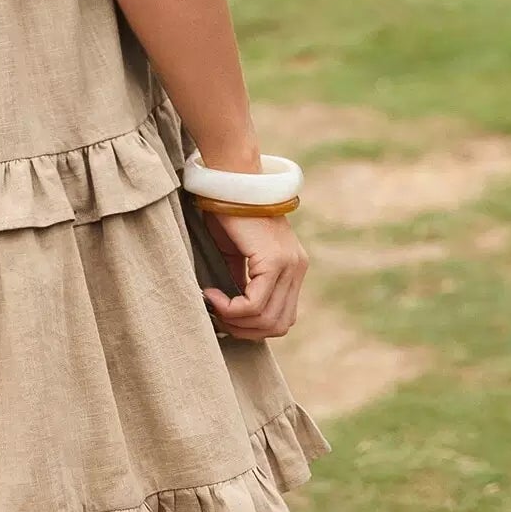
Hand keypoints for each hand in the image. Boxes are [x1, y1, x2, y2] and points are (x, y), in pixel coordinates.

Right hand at [199, 209, 307, 340]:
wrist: (231, 181)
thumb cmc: (229, 213)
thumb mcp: (239, 255)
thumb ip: (244, 282)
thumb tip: (234, 312)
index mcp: (293, 267)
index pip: (283, 317)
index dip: (253, 327)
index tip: (225, 315)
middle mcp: (297, 268)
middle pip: (278, 325)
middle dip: (244, 330)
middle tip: (218, 317)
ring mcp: (289, 265)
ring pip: (267, 318)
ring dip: (236, 321)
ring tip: (214, 305)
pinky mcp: (274, 260)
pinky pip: (255, 303)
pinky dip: (231, 308)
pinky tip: (213, 295)